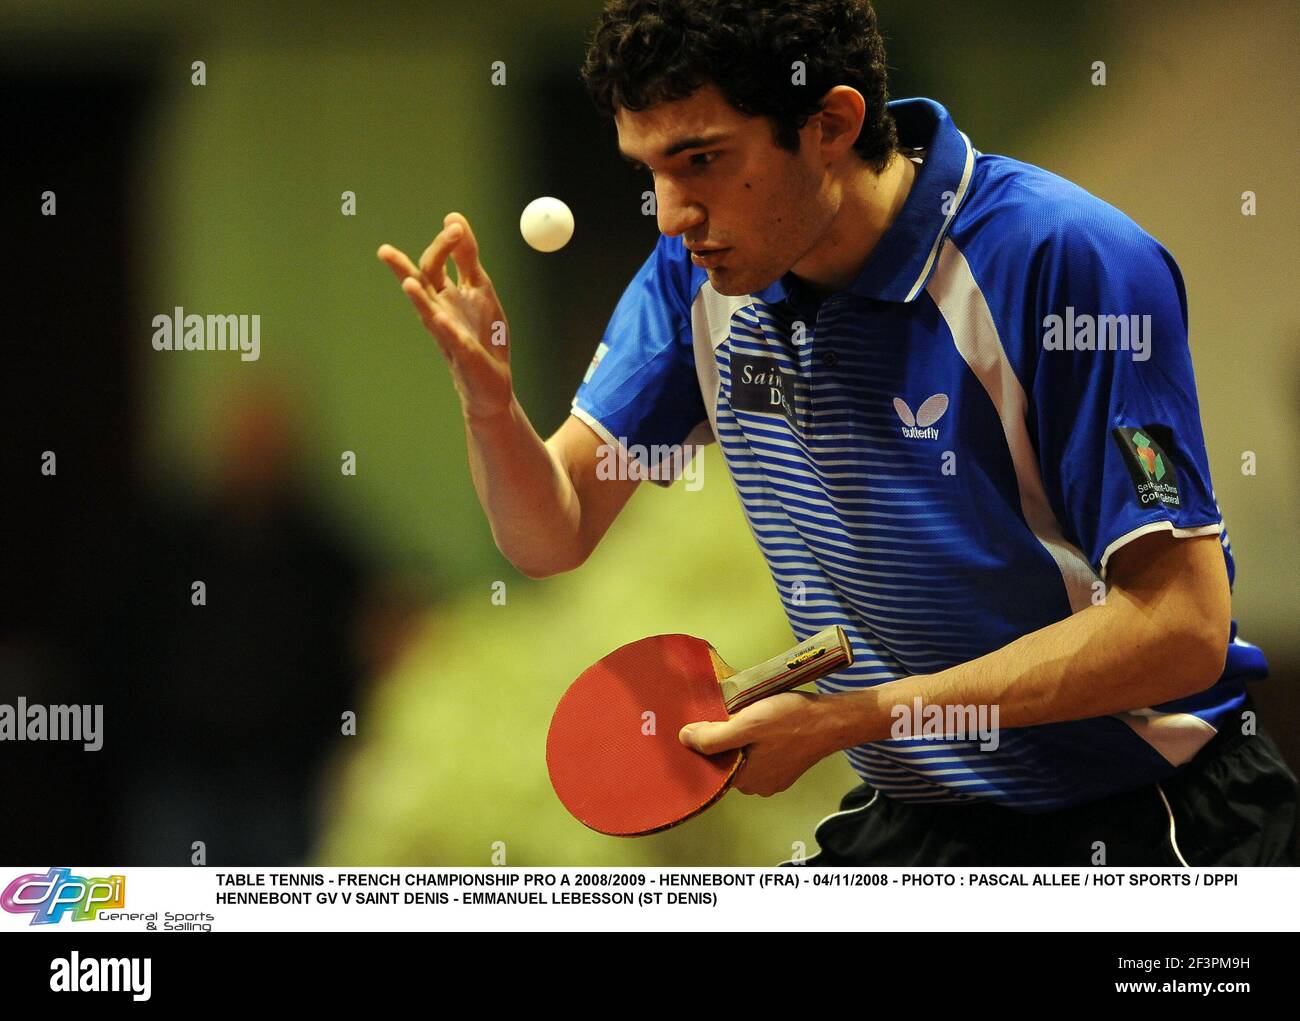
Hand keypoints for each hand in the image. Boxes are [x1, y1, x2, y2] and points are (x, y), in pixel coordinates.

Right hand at [377, 212, 513, 421]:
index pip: (434, 261)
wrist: (492, 381)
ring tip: (408, 284)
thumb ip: (467, 256)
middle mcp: (438, 310)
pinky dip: (446, 329)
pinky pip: (452, 340)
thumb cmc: (483, 334)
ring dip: (418, 297)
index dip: (444, 241)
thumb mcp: (479, 287)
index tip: (456, 223)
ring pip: (426, 311)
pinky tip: (440, 319)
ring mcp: (447, 332)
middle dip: (427, 257)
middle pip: (424, 279)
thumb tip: (453, 217)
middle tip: (431, 237)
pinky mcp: (462, 354)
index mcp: (443, 293)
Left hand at [678, 692, 841, 796]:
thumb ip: (713, 737)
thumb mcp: (746, 724)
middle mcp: (757, 786)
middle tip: (722, 714)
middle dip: (721, 741)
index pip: (709, 767)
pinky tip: (760, 723)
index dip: (700, 746)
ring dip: (739, 739)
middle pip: (726, 763)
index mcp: (744, 779)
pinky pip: (760, 756)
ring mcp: (774, 779)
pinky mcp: (786, 769)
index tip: (697, 726)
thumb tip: (684, 739)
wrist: (831, 720)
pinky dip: (756, 742)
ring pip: (743, 758)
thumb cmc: (790, 721)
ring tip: (741, 715)